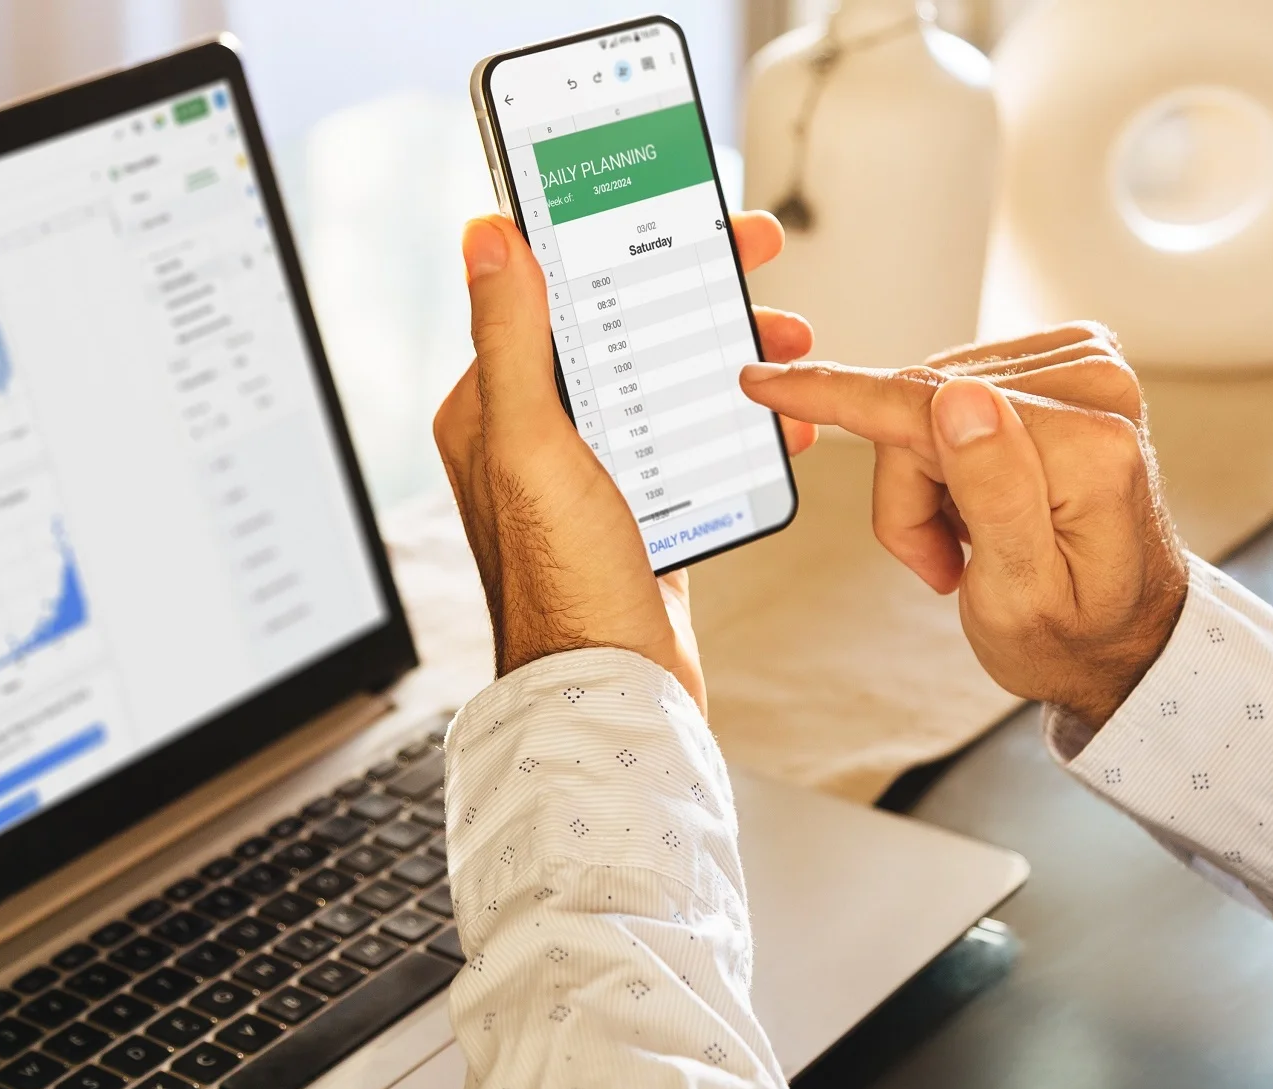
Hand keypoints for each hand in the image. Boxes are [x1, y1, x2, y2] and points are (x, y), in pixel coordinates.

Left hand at [434, 211, 814, 710]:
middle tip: (756, 262)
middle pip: (616, 329)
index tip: (679, 211)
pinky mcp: (639, 510)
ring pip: (661, 380)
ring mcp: (589, 474)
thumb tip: (485, 236)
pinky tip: (782, 420)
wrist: (614, 692)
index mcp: (490, 410)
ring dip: (724, 352)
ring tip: (786, 343)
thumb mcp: (532, 442)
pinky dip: (736, 421)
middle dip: (690, 292)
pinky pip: (692, 441)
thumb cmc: (564, 580)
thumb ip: (511, 337)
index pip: (550, 292)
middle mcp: (533, 437)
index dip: (615, 242)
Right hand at [738, 322, 1189, 726]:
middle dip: (906, 487)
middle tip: (940, 559)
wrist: (1124, 635)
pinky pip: (953, 392)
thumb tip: (957, 398)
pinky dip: (944, 452)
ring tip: (964, 540)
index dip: (840, 397)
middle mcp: (1098, 389)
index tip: (766, 382)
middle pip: (920, 406)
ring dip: (923, 476)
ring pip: (927, 400)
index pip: (929, 407)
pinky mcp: (1068, 367)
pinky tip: (978, 498)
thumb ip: (995, 492)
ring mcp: (1086, 370)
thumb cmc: (1073, 632)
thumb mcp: (1021, 595)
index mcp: (1090, 447)